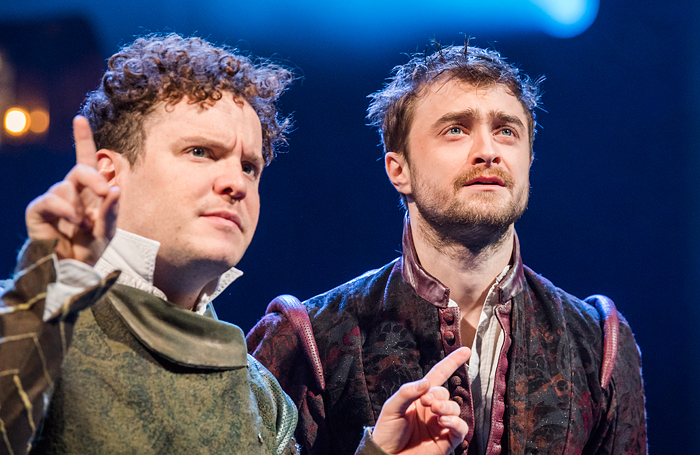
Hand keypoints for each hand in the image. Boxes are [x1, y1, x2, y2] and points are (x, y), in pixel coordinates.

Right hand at [25, 116, 119, 264]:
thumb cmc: (90, 248)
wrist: (70, 269)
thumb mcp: (108, 230)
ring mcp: (53, 198)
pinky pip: (51, 199)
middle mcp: (71, 191)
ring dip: (80, 207)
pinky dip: (66, 210)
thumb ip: (111, 209)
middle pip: (80, 168)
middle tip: (106, 190)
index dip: (82, 139)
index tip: (79, 119)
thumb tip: (114, 187)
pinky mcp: (38, 209)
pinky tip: (73, 223)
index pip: (86, 160)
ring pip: (66, 186)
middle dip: (95, 177)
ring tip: (83, 226)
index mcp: (89, 191)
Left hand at [371, 347, 470, 454]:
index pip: (439, 375)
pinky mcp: (447, 440)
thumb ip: (407, 392)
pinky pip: (461, 428)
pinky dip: (455, 422)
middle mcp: (432, 409)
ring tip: (434, 411)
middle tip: (427, 401)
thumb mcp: (391, 408)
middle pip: (445, 393)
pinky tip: (443, 421)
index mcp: (420, 397)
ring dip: (447, 406)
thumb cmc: (387, 432)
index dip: (451, 362)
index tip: (465, 351)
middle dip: (438, 395)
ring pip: (455, 408)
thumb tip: (426, 383)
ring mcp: (440, 424)